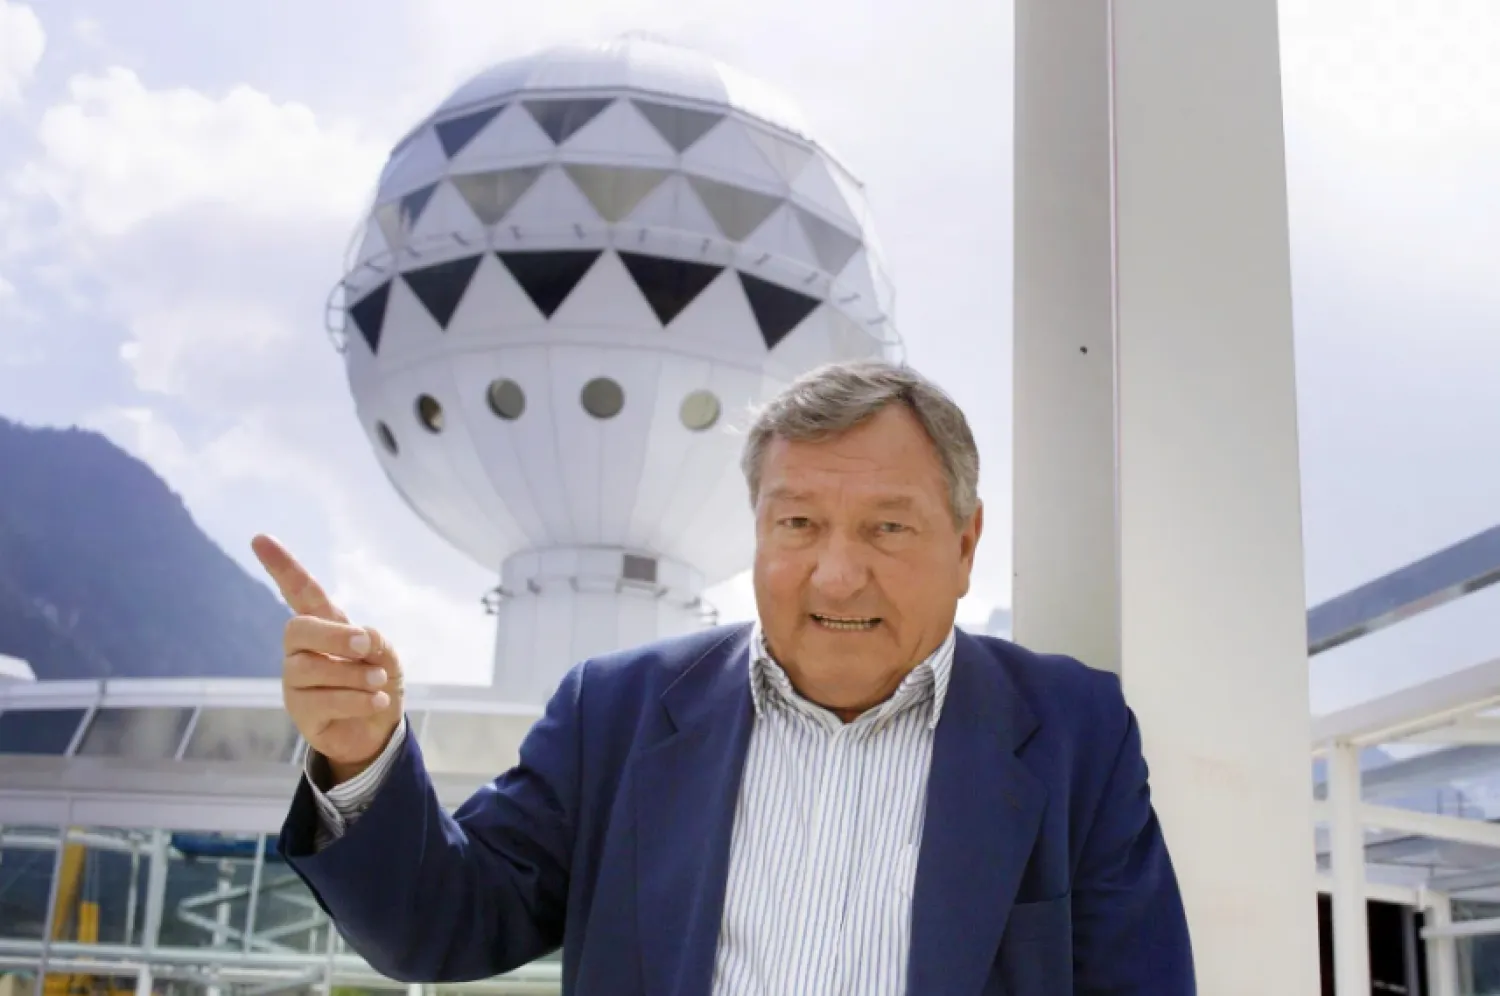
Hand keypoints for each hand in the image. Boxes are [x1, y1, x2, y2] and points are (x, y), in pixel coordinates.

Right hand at [251, 534, 403, 783]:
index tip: (260, 539)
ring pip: (312, 669)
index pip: (299, 591)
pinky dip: (357, 700)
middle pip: (298, 629)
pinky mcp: (299, 712)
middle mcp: (301, 649)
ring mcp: (296, 681)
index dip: (282, 566)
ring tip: (378, 682)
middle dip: (334, 635)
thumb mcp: (387, 655)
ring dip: (354, 675)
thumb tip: (358, 637)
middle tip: (366, 644)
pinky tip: (375, 702)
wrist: (379, 729)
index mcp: (323, 625)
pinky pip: (322, 701)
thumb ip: (374, 640)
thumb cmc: (378, 682)